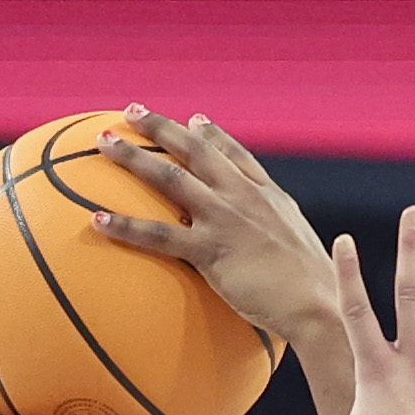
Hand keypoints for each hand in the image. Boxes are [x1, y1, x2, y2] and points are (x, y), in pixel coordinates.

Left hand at [88, 107, 352, 374]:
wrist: (318, 304)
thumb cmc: (317, 287)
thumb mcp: (300, 245)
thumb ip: (279, 231)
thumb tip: (272, 242)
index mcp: (267, 195)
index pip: (235, 154)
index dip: (212, 134)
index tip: (194, 120)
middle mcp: (243, 196)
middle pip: (196, 150)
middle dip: (162, 127)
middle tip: (133, 111)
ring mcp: (225, 219)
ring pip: (170, 178)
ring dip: (133, 157)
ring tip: (103, 142)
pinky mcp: (209, 250)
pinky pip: (158, 235)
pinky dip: (125, 225)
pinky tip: (96, 219)